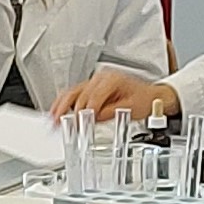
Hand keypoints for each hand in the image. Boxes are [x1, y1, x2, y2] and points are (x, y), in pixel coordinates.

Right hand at [52, 68, 177, 121]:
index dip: (83, 114)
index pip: (92, 98)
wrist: (152, 95)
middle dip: (68, 112)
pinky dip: (63, 103)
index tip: (77, 126)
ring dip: (60, 106)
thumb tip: (92, 120)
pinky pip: (73, 93)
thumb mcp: (130, 109)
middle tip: (59, 126)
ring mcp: (94, 81)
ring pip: (72, 92)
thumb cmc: (144, 100)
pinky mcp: (91, 87)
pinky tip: (56, 111)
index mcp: (111, 80)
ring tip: (52, 120)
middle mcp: (101, 78)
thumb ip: (109, 114)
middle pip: (79, 95)